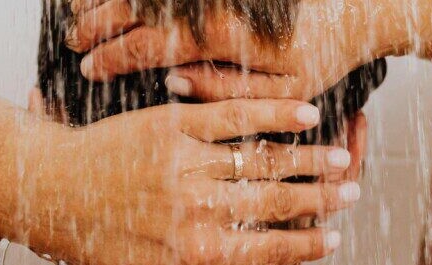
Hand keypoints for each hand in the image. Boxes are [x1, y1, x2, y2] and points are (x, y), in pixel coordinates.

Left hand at [28, 89, 366, 264]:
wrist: (47, 192)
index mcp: (195, 251)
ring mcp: (188, 163)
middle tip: (352, 196)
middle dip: (321, 200)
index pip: (268, 250)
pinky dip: (273, 113)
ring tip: (341, 159)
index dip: (306, 246)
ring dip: (309, 160)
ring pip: (265, 160)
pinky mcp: (172, 125)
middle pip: (277, 202)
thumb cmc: (93, 245)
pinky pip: (233, 116)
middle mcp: (199, 208)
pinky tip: (304, 113)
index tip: (333, 241)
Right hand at [68, 0, 398, 100]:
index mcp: (224, 34)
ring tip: (78, 14)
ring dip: (112, 1)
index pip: (153, 43)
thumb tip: (176, 79)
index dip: (116, 55)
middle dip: (101, 25)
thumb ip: (227, 89)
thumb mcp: (281, 88)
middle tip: (72, 43)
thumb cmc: (324, 54)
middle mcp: (215, 6)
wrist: (359, 12)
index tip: (89, 69)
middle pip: (143, 10)